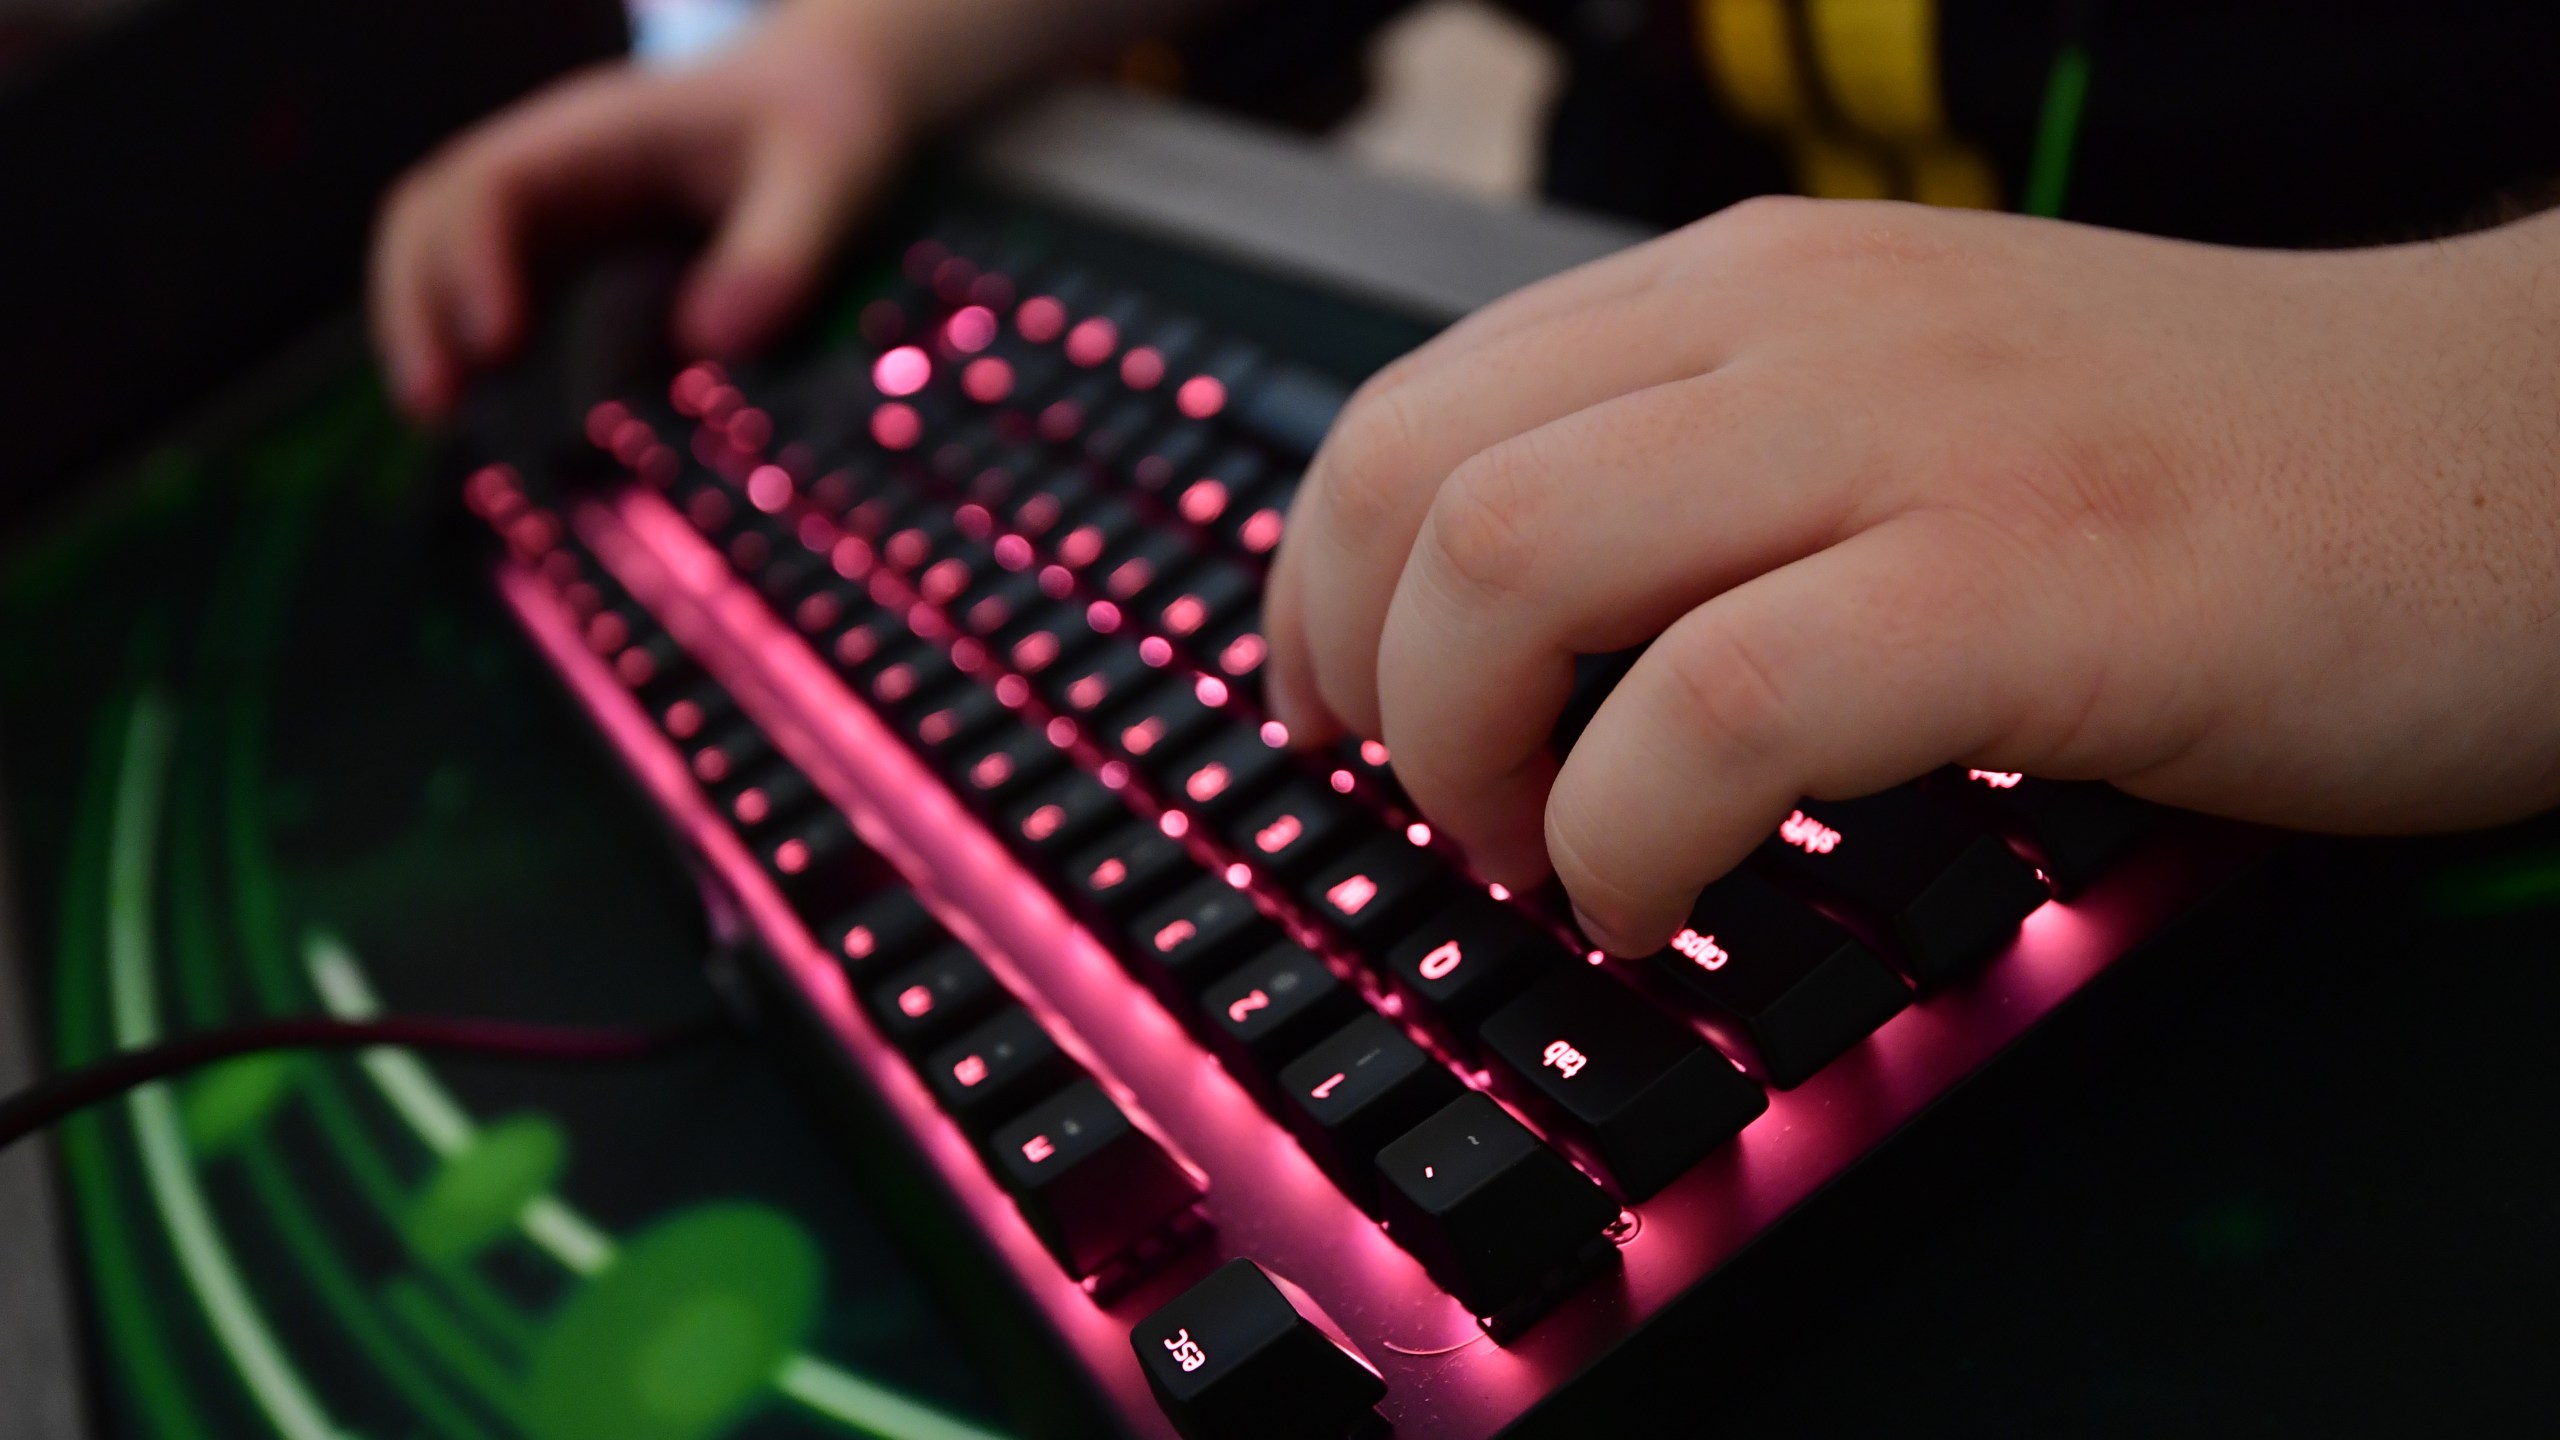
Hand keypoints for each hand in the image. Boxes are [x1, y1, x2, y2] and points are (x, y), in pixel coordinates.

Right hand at [369, 5, 906, 420]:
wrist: (828, 102)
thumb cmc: (826, 129)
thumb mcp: (829, 181)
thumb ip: (779, 255)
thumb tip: (708, 344)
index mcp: (603, 134)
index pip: (494, 183)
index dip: (475, 260)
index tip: (499, 345)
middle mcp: (555, 164)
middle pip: (433, 215)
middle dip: (419, 307)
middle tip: (434, 407)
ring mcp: (554, 206)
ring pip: (443, 252)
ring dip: (428, 331)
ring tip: (440, 422)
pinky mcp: (570, 249)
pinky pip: (492, 287)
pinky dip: (473, 347)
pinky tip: (487, 417)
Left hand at [1263, 197, 2559, 953]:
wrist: (2519, 456)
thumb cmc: (2208, 471)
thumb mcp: (1907, 410)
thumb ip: (1711, 470)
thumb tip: (1502, 631)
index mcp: (1754, 284)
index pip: (1417, 403)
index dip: (1315, 586)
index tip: (1322, 713)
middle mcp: (1801, 326)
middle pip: (1422, 479)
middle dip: (1361, 678)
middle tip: (1437, 809)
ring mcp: (1913, 440)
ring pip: (1520, 563)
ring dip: (1471, 755)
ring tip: (1544, 861)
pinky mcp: (2029, 583)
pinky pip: (1715, 711)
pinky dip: (1630, 838)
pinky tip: (1662, 900)